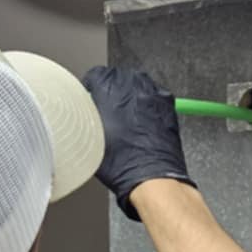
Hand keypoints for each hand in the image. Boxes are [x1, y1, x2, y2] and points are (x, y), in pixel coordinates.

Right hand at [82, 65, 195, 219]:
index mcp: (109, 86)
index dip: (91, 90)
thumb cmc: (121, 161)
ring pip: (138, 86)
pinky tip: (141, 124)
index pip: (95, 75)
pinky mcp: (168, 104)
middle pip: (118, 78)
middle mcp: (132, 84)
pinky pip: (154, 97)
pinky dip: (147, 105)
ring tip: (126, 119)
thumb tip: (84, 107)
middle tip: (108, 112)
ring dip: (130, 97)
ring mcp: (153, 93)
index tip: (91, 100)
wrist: (151, 176)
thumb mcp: (88, 136)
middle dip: (112, 92)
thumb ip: (85, 114)